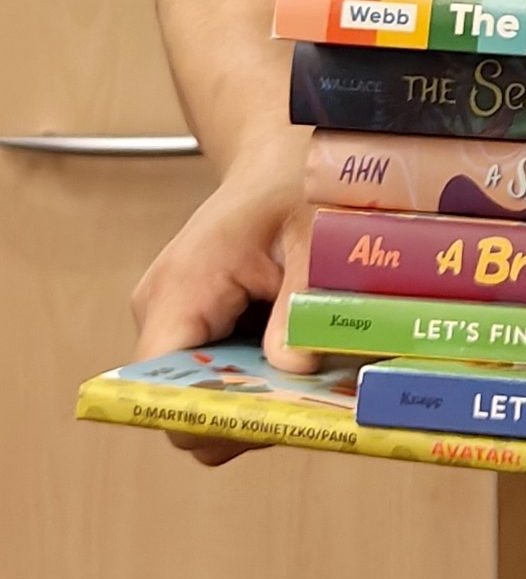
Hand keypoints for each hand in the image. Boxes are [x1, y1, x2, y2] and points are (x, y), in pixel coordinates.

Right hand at [130, 163, 316, 466]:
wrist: (281, 158)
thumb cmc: (294, 185)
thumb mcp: (314, 235)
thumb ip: (301, 303)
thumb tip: (293, 370)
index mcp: (181, 287)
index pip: (156, 384)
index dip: (201, 415)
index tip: (262, 421)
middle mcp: (165, 310)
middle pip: (184, 400)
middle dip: (243, 413)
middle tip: (308, 405)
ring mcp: (180, 320)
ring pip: (207, 392)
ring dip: (260, 396)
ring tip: (316, 377)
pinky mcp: (205, 326)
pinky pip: (225, 372)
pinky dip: (265, 376)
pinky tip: (307, 357)